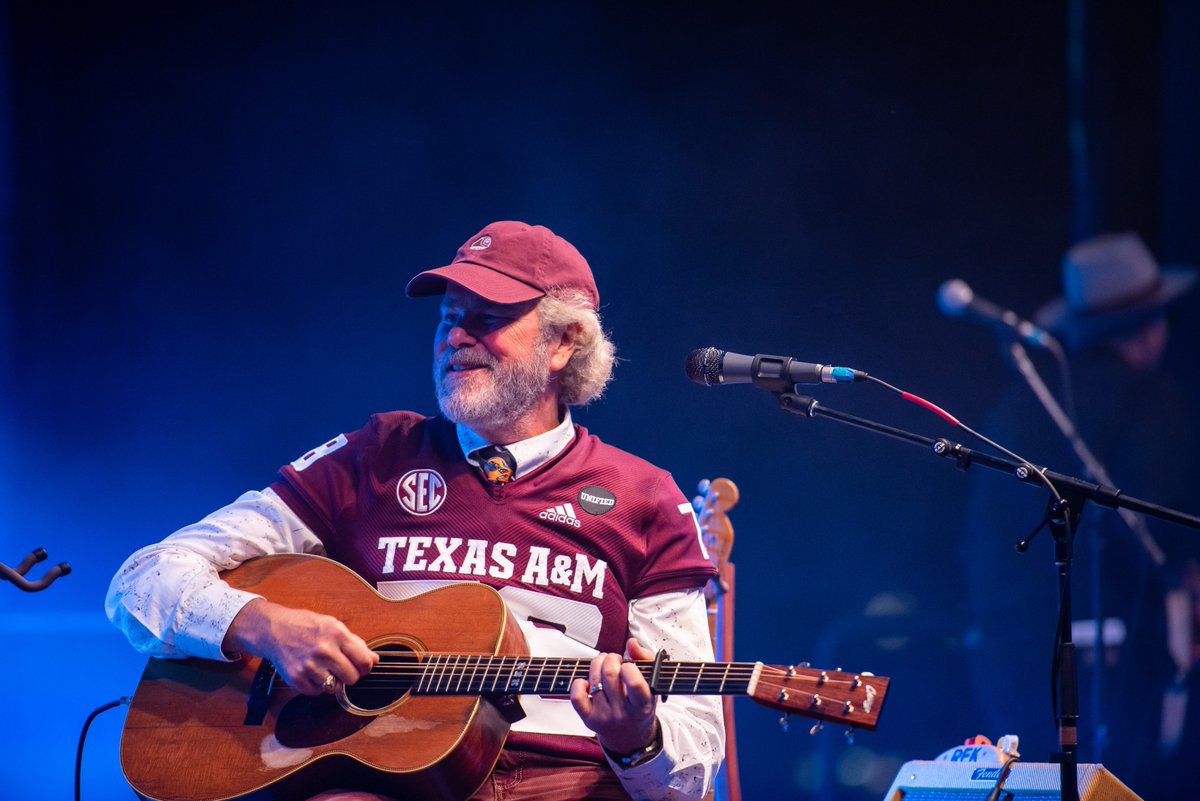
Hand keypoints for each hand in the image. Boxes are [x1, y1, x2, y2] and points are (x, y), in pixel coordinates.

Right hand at [223, 598, 378, 694]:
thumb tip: (374, 660)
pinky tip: (313, 672)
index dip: (366, 666)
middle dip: (351, 674)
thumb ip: (355, 643)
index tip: (362, 666)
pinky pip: (317, 692)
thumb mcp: (333, 625)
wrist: (274, 630)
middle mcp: (324, 651)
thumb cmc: (306, 626)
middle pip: (352, 678)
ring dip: (333, 680)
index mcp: (337, 634)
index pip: (364, 661)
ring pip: (335, 687)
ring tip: (325, 668)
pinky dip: (317, 686)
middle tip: (343, 667)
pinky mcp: (296, 679)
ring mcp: (309, 666)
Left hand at [570, 637, 657, 755]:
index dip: (629, 667)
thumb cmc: (641, 707)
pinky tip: (588, 682)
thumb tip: (631, 643)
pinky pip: (577, 698)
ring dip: (597, 664)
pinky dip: (579, 684)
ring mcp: (604, 717)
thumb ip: (646, 660)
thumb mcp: (652, 686)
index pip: (634, 683)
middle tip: (614, 659)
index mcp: (642, 706)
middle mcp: (623, 714)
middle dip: (610, 658)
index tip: (628, 665)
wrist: (630, 738)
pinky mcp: (589, 720)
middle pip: (610, 675)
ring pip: (594, 681)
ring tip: (603, 663)